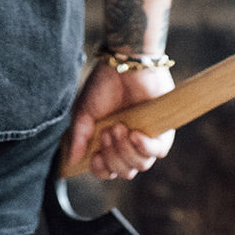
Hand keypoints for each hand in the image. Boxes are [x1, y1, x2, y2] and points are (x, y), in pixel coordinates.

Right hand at [65, 59, 174, 180]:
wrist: (124, 63)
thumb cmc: (103, 83)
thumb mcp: (83, 110)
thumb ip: (78, 136)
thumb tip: (72, 160)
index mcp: (109, 141)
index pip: (107, 169)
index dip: (101, 169)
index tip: (96, 156)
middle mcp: (128, 142)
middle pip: (125, 171)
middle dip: (113, 156)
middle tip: (108, 131)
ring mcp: (145, 137)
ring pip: (141, 165)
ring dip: (126, 150)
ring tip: (119, 127)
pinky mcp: (163, 130)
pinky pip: (158, 152)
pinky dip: (145, 148)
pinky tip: (135, 135)